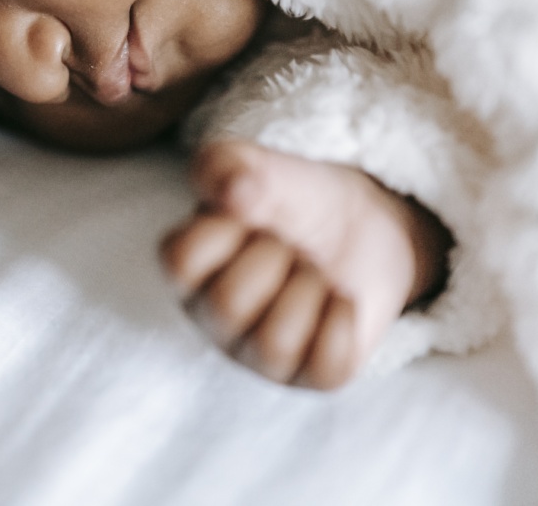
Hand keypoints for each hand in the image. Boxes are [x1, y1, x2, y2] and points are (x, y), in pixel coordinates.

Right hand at [161, 140, 450, 387]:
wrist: (357, 224)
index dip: (225, 228)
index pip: (180, 261)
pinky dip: (342, 321)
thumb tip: (233, 192)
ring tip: (315, 272)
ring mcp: (258, 353)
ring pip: (273, 345)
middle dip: (275, 258)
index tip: (249, 209)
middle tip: (289, 242)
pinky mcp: (310, 373)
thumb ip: (226, 165)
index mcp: (189, 268)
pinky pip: (325, 366)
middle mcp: (213, 318)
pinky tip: (339, 298)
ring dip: (308, 291)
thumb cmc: (289, 199)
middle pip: (227, 306)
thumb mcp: (255, 166)